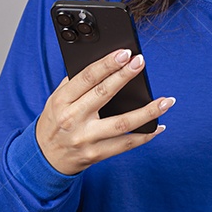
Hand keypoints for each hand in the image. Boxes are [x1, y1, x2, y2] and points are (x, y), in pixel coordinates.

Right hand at [35, 49, 172, 175]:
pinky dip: (145, 136)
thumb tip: (106, 63)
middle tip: (141, 62)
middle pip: (104, 94)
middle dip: (124, 76)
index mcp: (61, 101)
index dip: (107, 64)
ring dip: (148, 112)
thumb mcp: (56, 99)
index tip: (124, 53)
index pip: (87, 78)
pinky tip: (159, 127)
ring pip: (122, 124)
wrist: (45, 158)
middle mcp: (73, 119)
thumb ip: (76, 83)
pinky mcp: (96, 154)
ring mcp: (86, 139)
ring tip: (166, 101)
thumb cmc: (55, 121)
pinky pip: (125, 144)